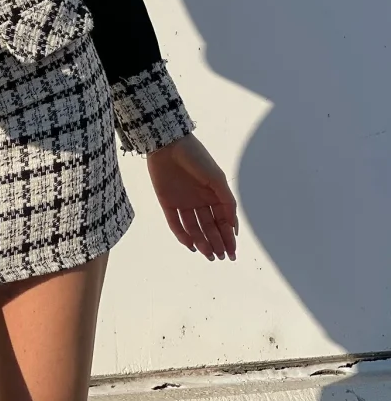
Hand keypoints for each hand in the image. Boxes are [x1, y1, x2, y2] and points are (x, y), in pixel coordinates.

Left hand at [145, 133, 237, 260]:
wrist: (168, 143)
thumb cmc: (196, 157)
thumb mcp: (217, 178)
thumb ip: (227, 202)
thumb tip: (233, 226)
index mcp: (214, 195)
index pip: (223, 220)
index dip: (228, 237)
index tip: (232, 253)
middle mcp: (200, 201)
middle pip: (209, 227)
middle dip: (216, 243)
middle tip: (221, 257)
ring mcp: (184, 202)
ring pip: (194, 228)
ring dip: (202, 242)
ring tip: (209, 254)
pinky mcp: (167, 202)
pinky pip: (176, 223)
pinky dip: (183, 236)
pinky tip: (192, 245)